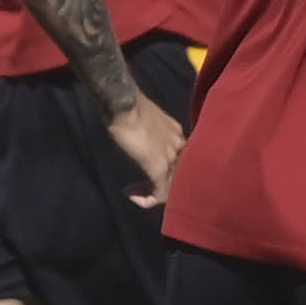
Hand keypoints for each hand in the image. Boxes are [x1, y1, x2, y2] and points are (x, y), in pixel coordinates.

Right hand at [96, 87, 183, 207]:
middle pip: (180, 174)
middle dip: (163, 184)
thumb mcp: (145, 118)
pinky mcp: (159, 169)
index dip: (166, 168)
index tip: (147, 170)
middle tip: (142, 188)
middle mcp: (179, 146)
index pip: (180, 158)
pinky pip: (160, 193)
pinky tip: (134, 198)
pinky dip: (148, 200)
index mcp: (177, 133)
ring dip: (154, 194)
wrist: (125, 104)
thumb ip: (148, 130)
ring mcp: (171, 158)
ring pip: (173, 186)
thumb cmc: (129, 105)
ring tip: (136, 194)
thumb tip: (138, 136)